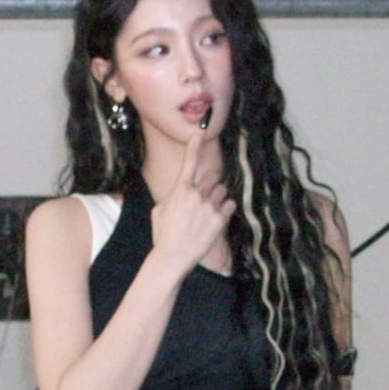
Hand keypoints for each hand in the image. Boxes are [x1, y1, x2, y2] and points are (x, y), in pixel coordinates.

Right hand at [150, 124, 234, 276]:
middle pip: (213, 177)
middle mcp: (196, 195)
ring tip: (210, 210)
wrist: (172, 257)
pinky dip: (226, 208)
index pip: (189, 161)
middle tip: (205, 197)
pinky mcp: (219, 220)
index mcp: (180, 190)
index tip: (199, 132)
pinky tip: (217, 217)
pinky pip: (230, 205)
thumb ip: (172, 196)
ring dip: (219, 196)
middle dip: (211, 183)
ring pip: (222, 190)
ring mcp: (209, 207)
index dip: (194, 145)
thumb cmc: (162, 234)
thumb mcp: (159, 210)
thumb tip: (179, 192)